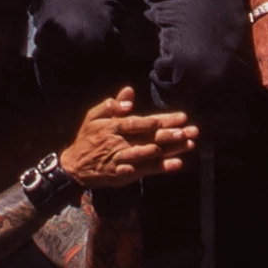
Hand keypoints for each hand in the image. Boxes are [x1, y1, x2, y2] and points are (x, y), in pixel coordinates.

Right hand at [59, 86, 197, 186]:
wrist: (75, 167)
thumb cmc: (88, 137)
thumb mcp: (94, 117)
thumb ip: (111, 105)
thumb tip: (129, 93)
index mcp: (115, 127)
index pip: (141, 123)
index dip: (161, 120)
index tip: (181, 117)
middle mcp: (120, 144)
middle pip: (150, 138)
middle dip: (173, 134)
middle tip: (192, 130)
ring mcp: (123, 161)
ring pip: (151, 154)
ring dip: (172, 150)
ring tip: (190, 144)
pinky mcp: (125, 175)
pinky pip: (146, 170)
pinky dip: (162, 168)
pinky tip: (177, 164)